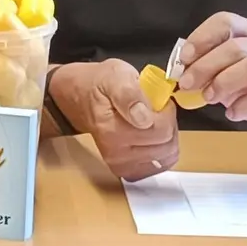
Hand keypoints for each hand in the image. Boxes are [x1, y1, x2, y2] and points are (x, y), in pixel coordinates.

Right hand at [52, 59, 178, 180]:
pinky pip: (159, 166)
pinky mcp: (126, 171)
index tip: (156, 99)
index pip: (162, 130)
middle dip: (167, 124)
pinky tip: (151, 136)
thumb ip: (129, 93)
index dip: (166, 111)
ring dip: (166, 137)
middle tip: (154, 109)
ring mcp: (120, 165)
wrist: (79, 97)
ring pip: (166, 156)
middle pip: (166, 145)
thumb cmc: (98, 84)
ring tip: (152, 121)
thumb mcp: (115, 74)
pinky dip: (161, 150)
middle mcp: (115, 153)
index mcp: (112, 129)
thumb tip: (143, 118)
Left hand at [176, 12, 246, 150]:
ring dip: (224, 84)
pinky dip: (242, 107)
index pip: (226, 22)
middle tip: (187, 84)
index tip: (183, 59)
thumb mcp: (228, 72)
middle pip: (236, 47)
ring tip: (209, 98)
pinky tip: (233, 113)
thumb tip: (180, 69)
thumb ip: (207, 66)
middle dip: (205, 66)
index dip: (201, 38)